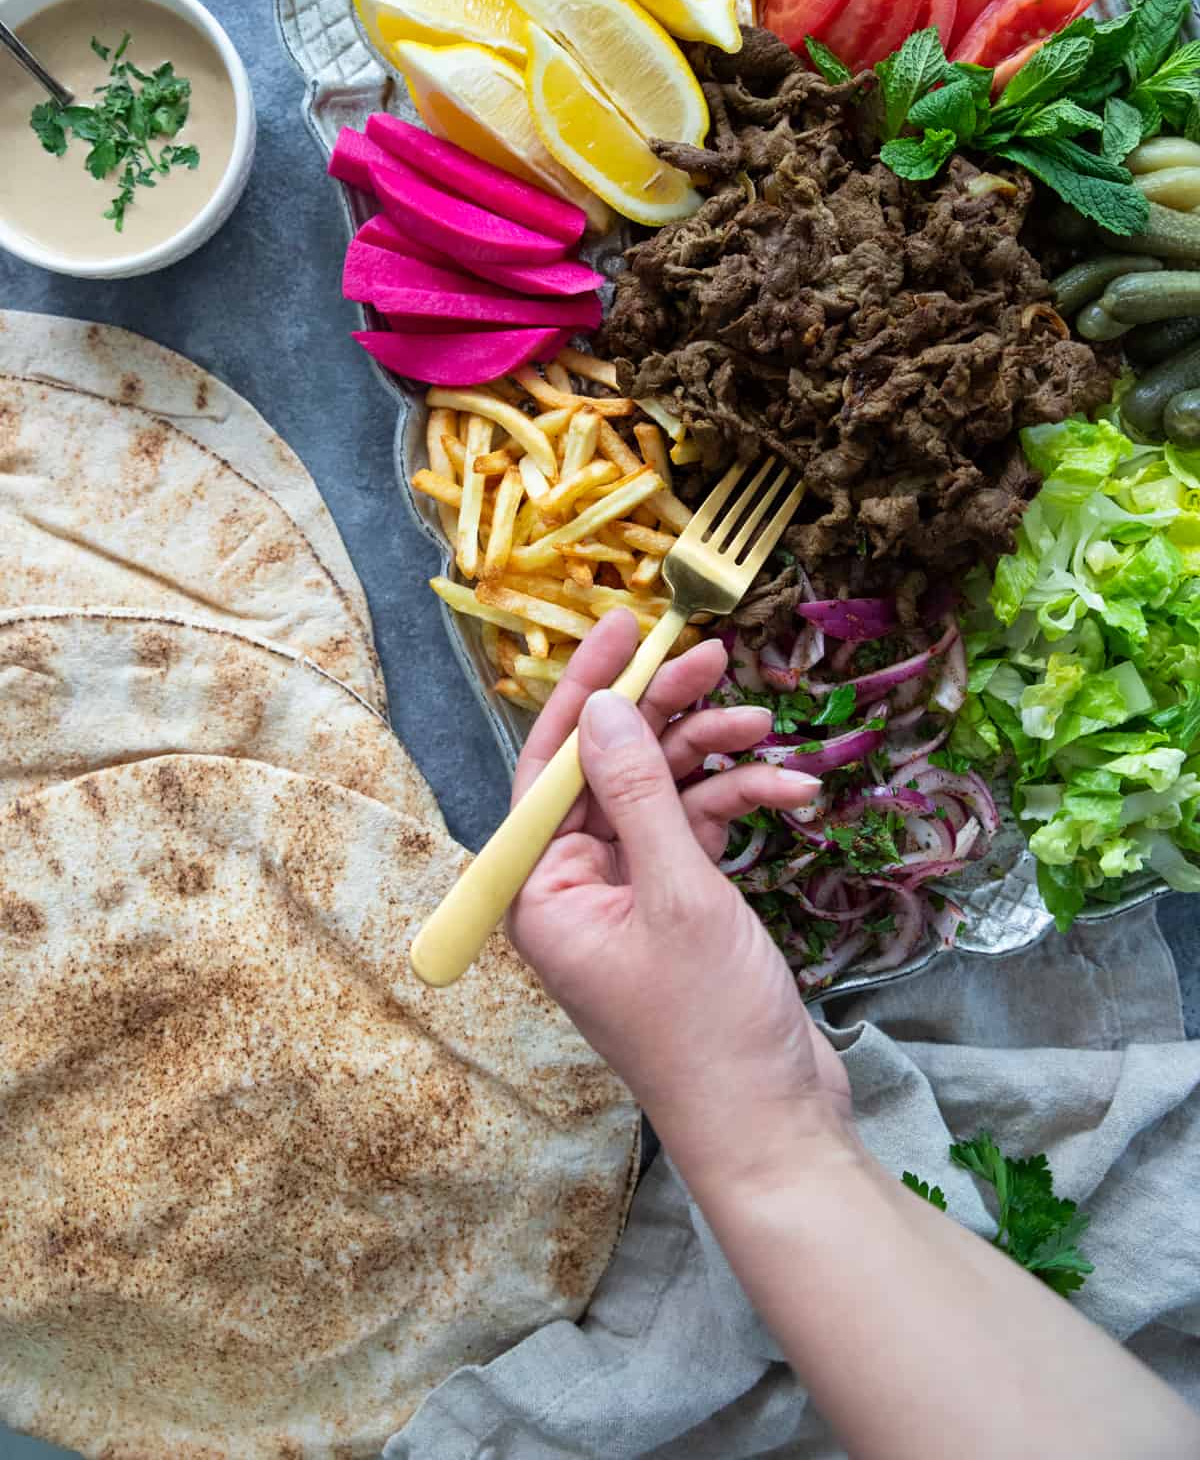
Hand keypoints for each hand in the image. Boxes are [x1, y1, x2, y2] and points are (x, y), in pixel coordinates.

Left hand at [506, 610, 852, 1186]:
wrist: (774, 1127)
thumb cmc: (710, 1028)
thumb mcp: (677, 894)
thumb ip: (638, 792)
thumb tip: (601, 705)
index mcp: (542, 891)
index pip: (550, 764)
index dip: (588, 689)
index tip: (629, 627)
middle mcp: (574, 888)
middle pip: (610, 768)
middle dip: (664, 714)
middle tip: (716, 659)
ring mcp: (629, 898)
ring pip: (661, 793)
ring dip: (713, 759)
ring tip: (766, 732)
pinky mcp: (679, 909)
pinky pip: (698, 831)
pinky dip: (739, 806)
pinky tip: (790, 794)